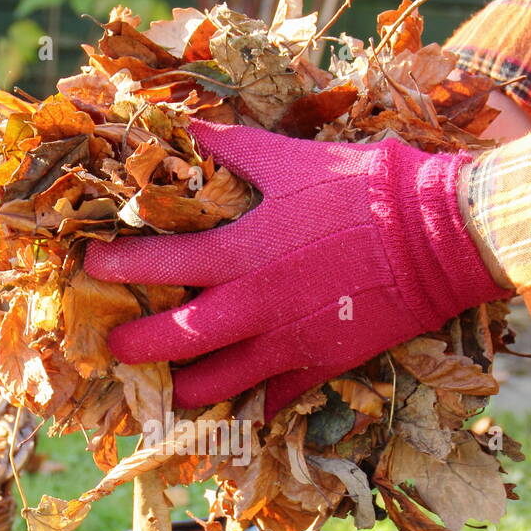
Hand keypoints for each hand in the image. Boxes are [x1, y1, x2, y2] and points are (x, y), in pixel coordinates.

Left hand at [84, 120, 512, 420]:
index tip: (93, 268)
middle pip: (174, 342)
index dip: (117, 267)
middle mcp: (252, 308)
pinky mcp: (320, 366)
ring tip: (170, 385)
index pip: (157, 264)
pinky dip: (250, 403)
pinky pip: (272, 399)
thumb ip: (232, 150)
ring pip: (216, 385)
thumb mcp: (291, 158)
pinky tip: (236, 403)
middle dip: (136, 347)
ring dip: (185, 387)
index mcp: (238, 253)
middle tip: (114, 348)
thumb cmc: (363, 188)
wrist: (438, 236)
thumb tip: (188, 127)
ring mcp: (285, 344)